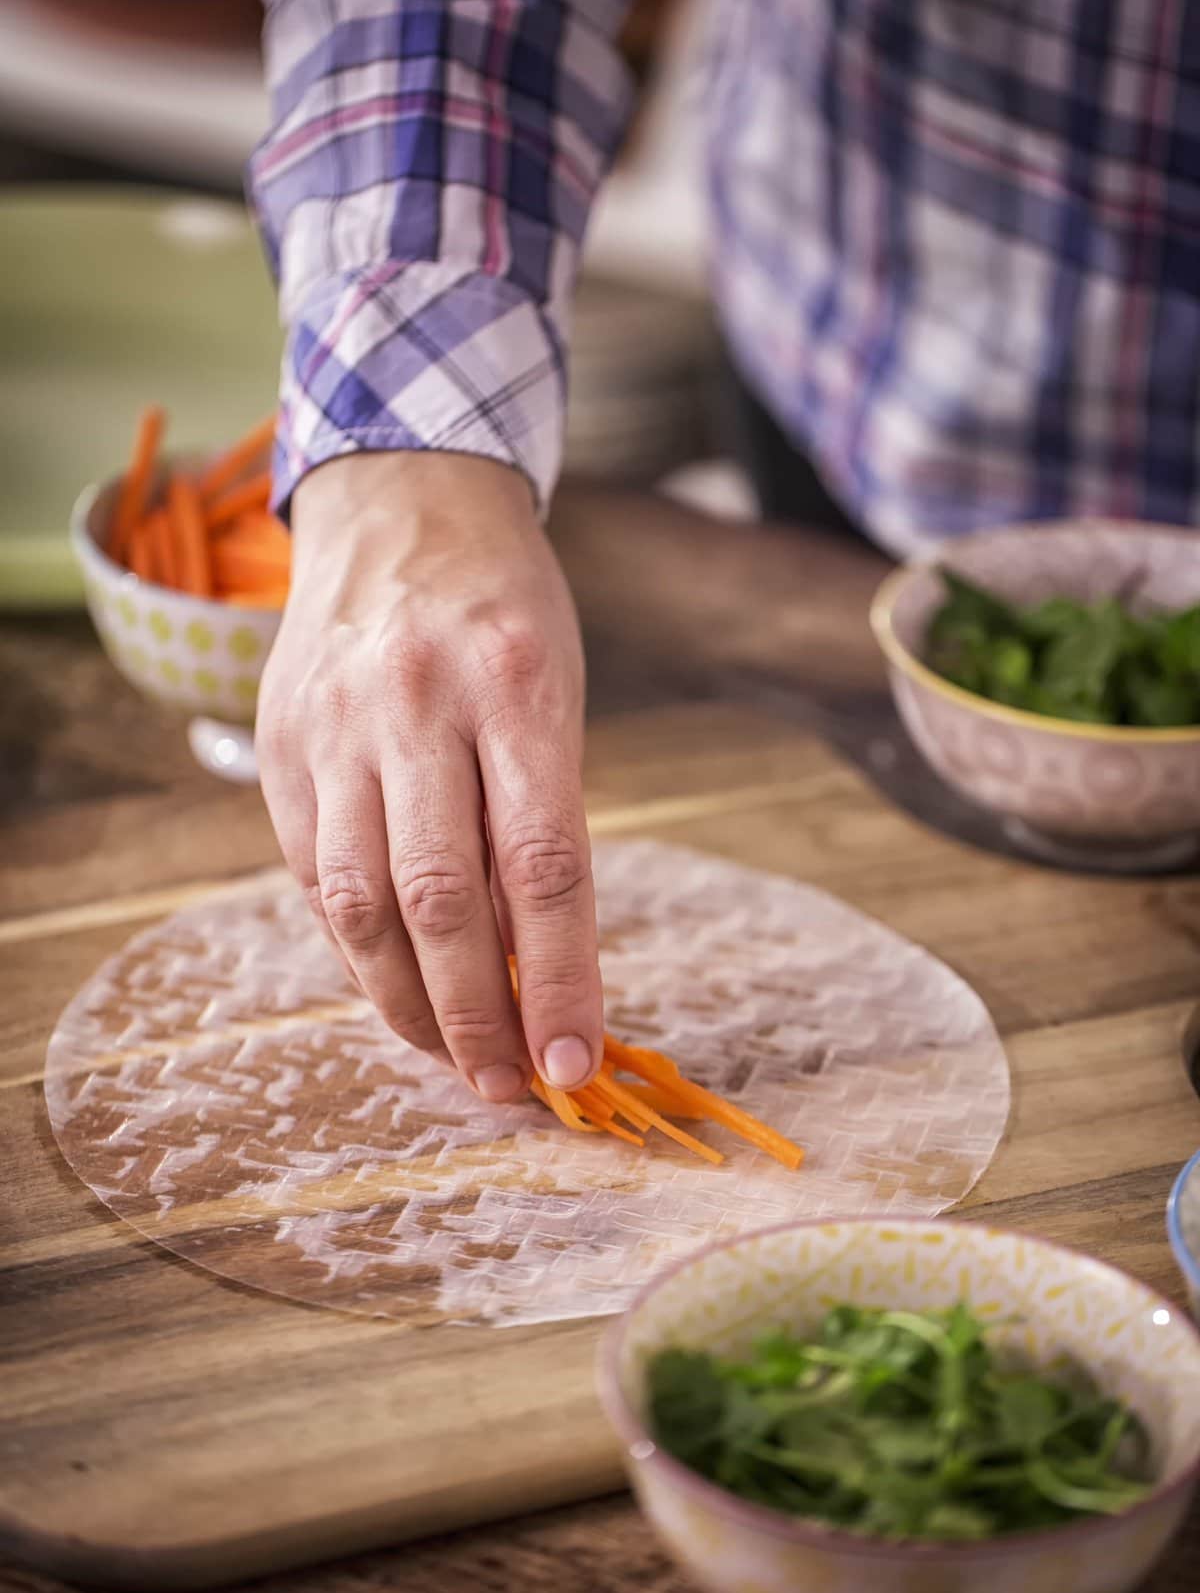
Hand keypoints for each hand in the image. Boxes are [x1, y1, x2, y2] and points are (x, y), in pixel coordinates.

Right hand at [256, 451, 601, 1103]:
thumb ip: (542, 821)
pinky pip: (316, 875)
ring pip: (361, 904)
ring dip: (407, 1004)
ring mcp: (335, 724)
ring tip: (452, 1057)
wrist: (400, 508)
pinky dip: (357, 949)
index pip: (544, 865)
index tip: (578, 1064)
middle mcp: (417, 704)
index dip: (563, 979)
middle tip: (511, 1085)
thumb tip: (539, 974)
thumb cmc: (505, 614)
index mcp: (516, 685)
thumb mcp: (557, 694)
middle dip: (478, 1017)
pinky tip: (394, 984)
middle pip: (443, 899)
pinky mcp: (279, 744)